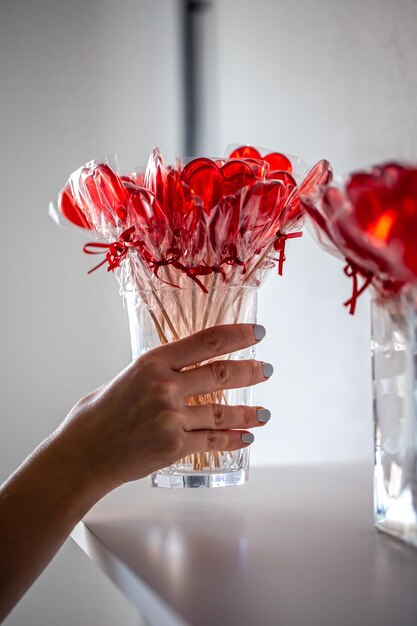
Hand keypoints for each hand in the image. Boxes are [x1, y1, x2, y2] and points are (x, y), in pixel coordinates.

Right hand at [56, 323, 272, 492]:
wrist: (81, 455)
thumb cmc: (96, 417)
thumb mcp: (125, 379)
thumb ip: (155, 373)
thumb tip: (181, 370)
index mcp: (152, 363)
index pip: (206, 342)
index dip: (237, 335)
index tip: (257, 333)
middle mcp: (165, 387)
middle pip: (220, 374)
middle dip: (250, 371)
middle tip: (266, 370)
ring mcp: (171, 418)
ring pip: (222, 412)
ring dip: (249, 412)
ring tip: (265, 412)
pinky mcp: (173, 447)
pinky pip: (212, 441)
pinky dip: (233, 440)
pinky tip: (246, 437)